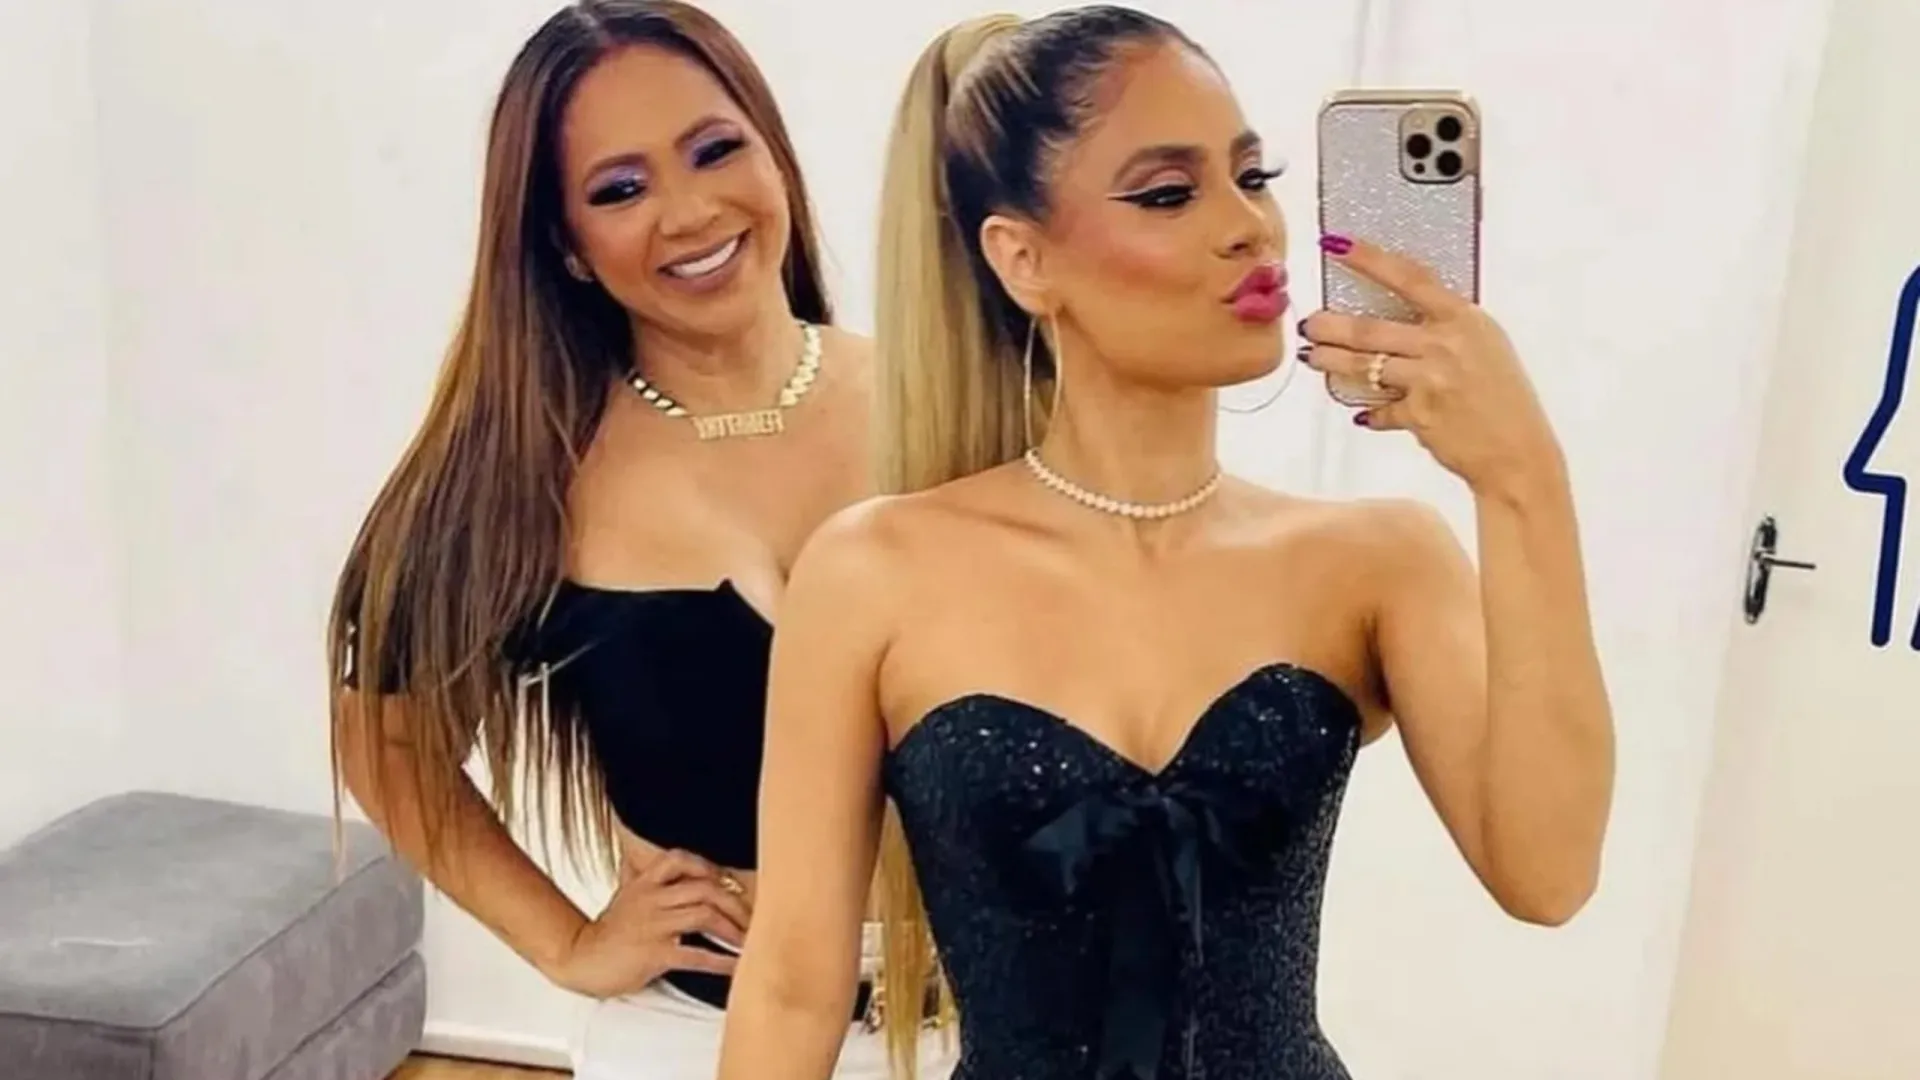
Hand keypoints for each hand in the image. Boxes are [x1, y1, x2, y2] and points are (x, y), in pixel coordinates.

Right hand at [548, 848, 752, 998]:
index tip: (726, 881)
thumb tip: (643, 856)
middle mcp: (651, 899)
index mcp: (645, 884)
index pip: (679, 859)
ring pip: (704, 915)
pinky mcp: (654, 953)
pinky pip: (696, 954)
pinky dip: (722, 961)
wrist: (580, 959)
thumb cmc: (607, 932)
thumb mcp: (624, 896)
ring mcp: (654, 925)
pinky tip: (736, 965)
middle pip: (704, 888)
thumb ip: (641, 878)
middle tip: (751, 917)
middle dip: (734, 903)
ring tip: (748, 940)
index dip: (708, 866)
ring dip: (733, 928)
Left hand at [1300, 235, 1562, 495]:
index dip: (1369, 259)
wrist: (1519, 452)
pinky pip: (1380, 409)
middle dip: (1330, 326)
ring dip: (1331, 361)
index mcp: (1463, 318)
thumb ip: (1447, 326)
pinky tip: (1364, 413)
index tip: (1336, 244)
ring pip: (1364, 365)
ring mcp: (1431, 379)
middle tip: (1308, 322)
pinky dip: (1371, 412)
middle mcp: (1445, 344)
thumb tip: (1401, 313)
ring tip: (1312, 357)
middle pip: (1371, 329)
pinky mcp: (1419, 414)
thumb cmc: (1504, 397)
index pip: (1409, 277)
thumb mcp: (1486, 345)